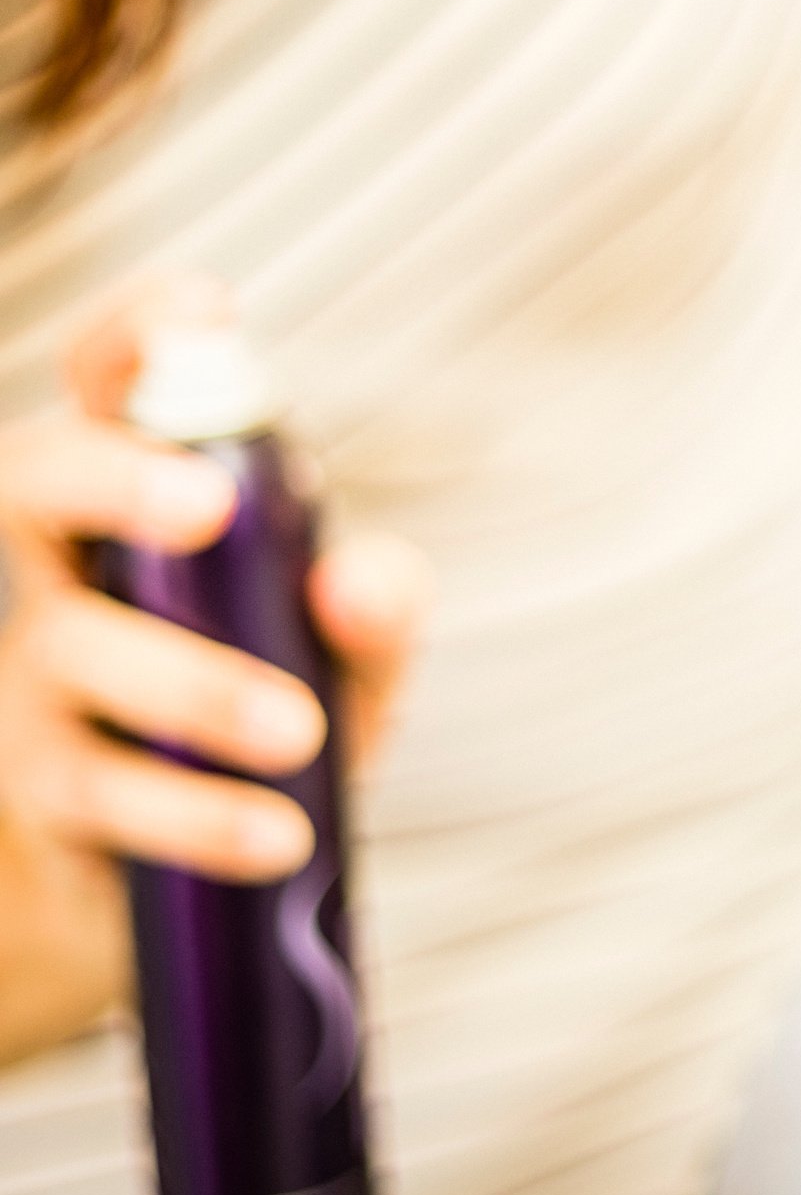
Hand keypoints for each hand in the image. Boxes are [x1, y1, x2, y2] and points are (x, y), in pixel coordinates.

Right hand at [0, 278, 428, 1060]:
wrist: (175, 891)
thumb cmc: (260, 724)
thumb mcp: (343, 662)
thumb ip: (373, 612)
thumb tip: (364, 580)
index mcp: (145, 516)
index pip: (115, 396)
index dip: (140, 337)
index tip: (204, 303)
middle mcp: (71, 579)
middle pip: (33, 485)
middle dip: (112, 477)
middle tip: (207, 502)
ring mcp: (38, 685)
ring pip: (69, 650)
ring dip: (191, 684)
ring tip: (299, 732)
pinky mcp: (40, 798)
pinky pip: (96, 792)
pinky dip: (194, 813)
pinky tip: (277, 833)